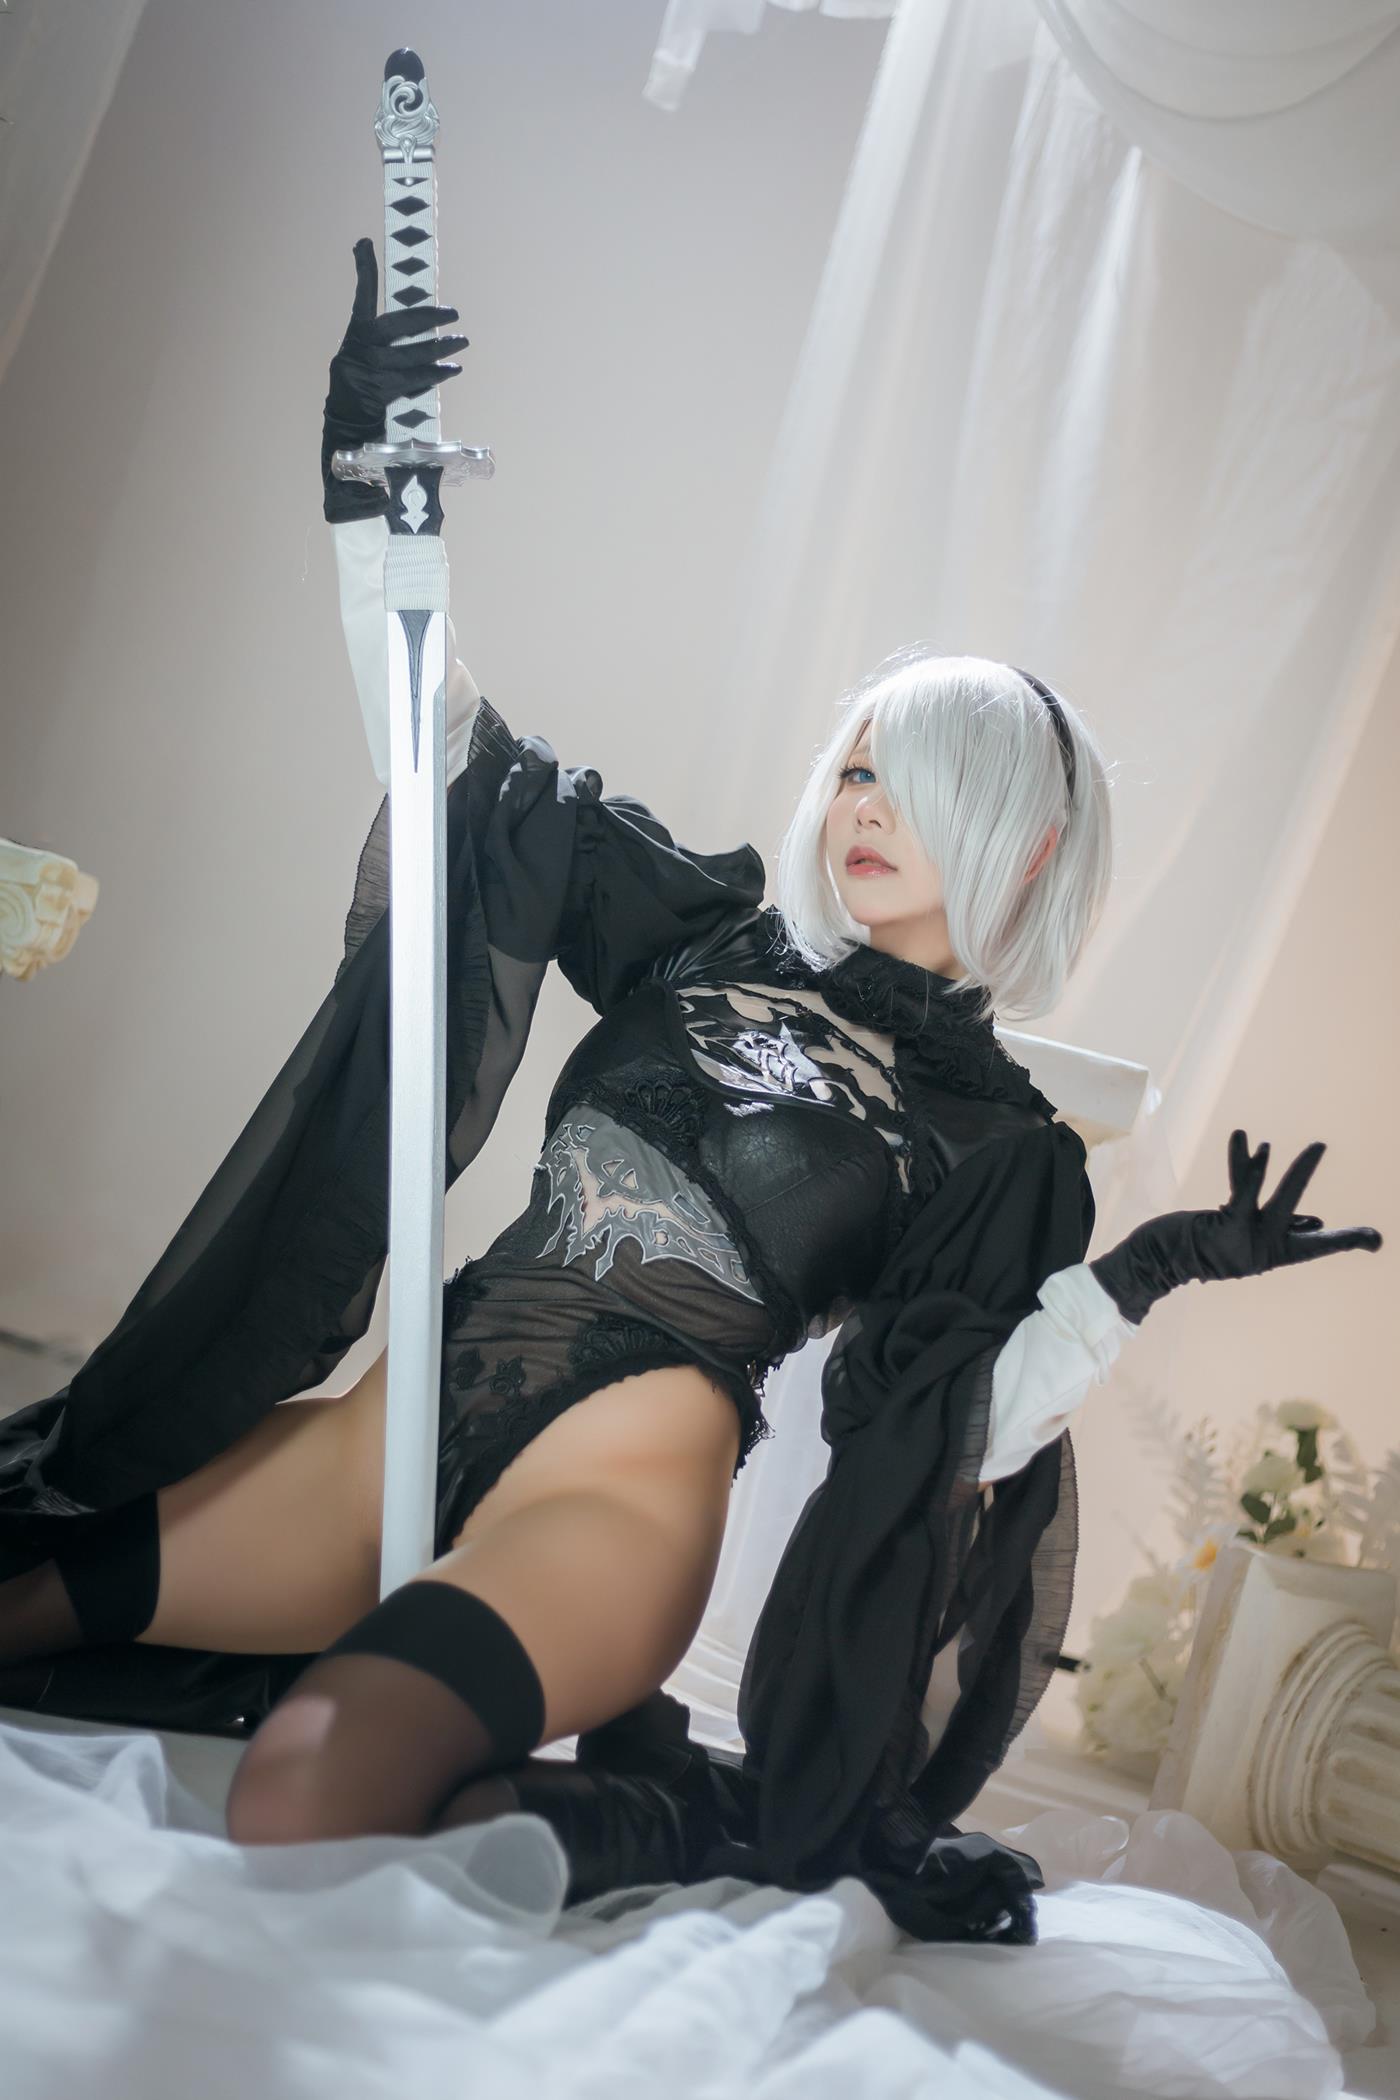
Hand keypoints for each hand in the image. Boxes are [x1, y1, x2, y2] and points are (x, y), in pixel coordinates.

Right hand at [320, 236, 469, 522]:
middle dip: (429, 317)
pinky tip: (451, 369)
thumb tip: (420, 321)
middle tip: (454, 314)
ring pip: (413, 354)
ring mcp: (368, 372)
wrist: (345, 430)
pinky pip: (414, 379)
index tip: (364, 243)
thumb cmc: (362, 391)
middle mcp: (358, 350)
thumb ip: (383, 341)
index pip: (361, 296)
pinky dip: (435, 373)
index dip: (363, 270)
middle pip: (399, 325)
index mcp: (354, 336)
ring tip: (462, 343)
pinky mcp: (380, 394)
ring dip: (441, 349)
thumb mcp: (364, 360)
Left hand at [1089, 1129, 1382, 1326]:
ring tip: (1316, 1146)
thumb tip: (1312, 1219)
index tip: (1375, 1240)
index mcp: (1273, 1251)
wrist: (1162, 1261)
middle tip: (1327, 1147)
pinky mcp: (1228, 1226)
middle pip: (1300, 1212)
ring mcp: (1247, 1239)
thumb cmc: (1204, 1247)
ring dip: (1298, 1173)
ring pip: (1279, 1200)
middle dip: (1313, 1180)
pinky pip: (1244, 1194)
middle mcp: (1265, 1247)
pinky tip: (1256, 1147)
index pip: (1317, 1243)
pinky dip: (1250, 1171)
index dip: (1346, 1240)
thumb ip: (1276, 1222)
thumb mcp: (1242, 1236)